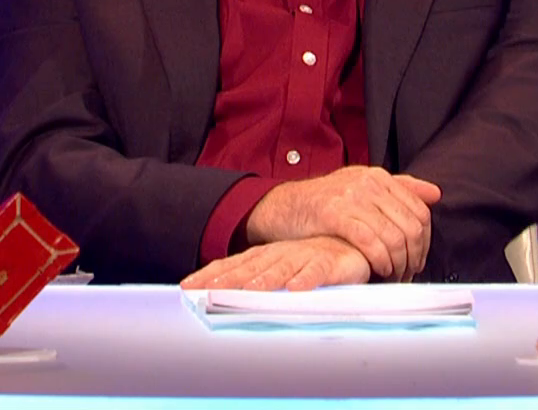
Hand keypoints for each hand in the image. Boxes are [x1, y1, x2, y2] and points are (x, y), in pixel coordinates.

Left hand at [181, 236, 370, 291]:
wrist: (350, 243)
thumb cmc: (308, 258)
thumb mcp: (277, 268)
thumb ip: (253, 279)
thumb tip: (217, 294)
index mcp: (264, 256)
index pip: (232, 264)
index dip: (210, 275)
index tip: (187, 287)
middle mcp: (280, 254)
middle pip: (251, 267)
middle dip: (230, 279)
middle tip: (211, 291)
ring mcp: (304, 256)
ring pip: (282, 268)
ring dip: (267, 279)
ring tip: (251, 290)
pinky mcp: (330, 263)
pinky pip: (318, 271)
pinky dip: (307, 278)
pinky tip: (297, 288)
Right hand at [244, 167, 439, 280]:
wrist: (283, 206)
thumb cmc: (325, 203)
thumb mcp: (362, 188)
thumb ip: (399, 189)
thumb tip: (436, 193)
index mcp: (379, 176)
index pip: (420, 212)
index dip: (424, 242)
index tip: (417, 261)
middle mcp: (369, 183)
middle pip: (410, 226)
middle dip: (413, 256)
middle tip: (408, 274)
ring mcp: (351, 197)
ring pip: (393, 236)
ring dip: (398, 263)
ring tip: (394, 276)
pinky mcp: (334, 214)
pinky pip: (369, 241)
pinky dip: (380, 260)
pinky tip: (379, 270)